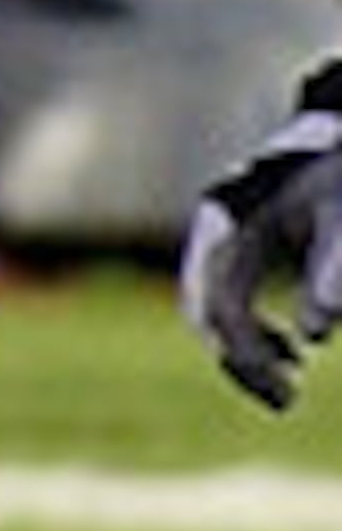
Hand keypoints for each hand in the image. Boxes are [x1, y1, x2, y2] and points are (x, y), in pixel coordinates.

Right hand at [177, 64, 341, 409]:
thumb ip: (334, 267)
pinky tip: (292, 348)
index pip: (218, 301)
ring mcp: (221, 235)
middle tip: (287, 399)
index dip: (248, 353)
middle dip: (240, 360)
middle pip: (202, 309)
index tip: (289, 388)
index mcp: (226, 219)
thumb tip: (316, 333)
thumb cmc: (341, 169)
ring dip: (242, 349)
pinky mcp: (239, 242)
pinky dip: (250, 329)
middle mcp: (212, 228)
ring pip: (209, 307)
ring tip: (288, 381)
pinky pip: (226, 297)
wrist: (338, 132)